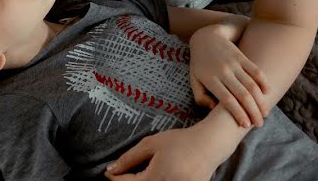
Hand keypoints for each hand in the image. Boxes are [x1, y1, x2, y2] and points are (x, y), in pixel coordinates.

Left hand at [105, 123, 232, 180]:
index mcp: (158, 176)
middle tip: (121, 175)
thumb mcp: (151, 144)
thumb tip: (111, 170)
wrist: (209, 145)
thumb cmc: (179, 141)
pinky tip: (151, 178)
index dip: (115, 179)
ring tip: (136, 175)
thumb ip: (129, 158)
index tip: (108, 173)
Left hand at [189, 23, 270, 127]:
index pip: (227, 100)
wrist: (205, 38)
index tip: (246, 125)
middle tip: (259, 124)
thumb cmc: (200, 63)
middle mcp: (223, 72)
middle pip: (242, 95)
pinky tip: (268, 93)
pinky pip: (256, 70)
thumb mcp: (194, 80)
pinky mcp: (241, 56)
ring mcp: (233, 63)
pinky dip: (264, 82)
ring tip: (265, 113)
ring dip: (261, 101)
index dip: (238, 113)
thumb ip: (200, 97)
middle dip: (253, 112)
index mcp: (210, 79)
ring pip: (252, 85)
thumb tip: (213, 109)